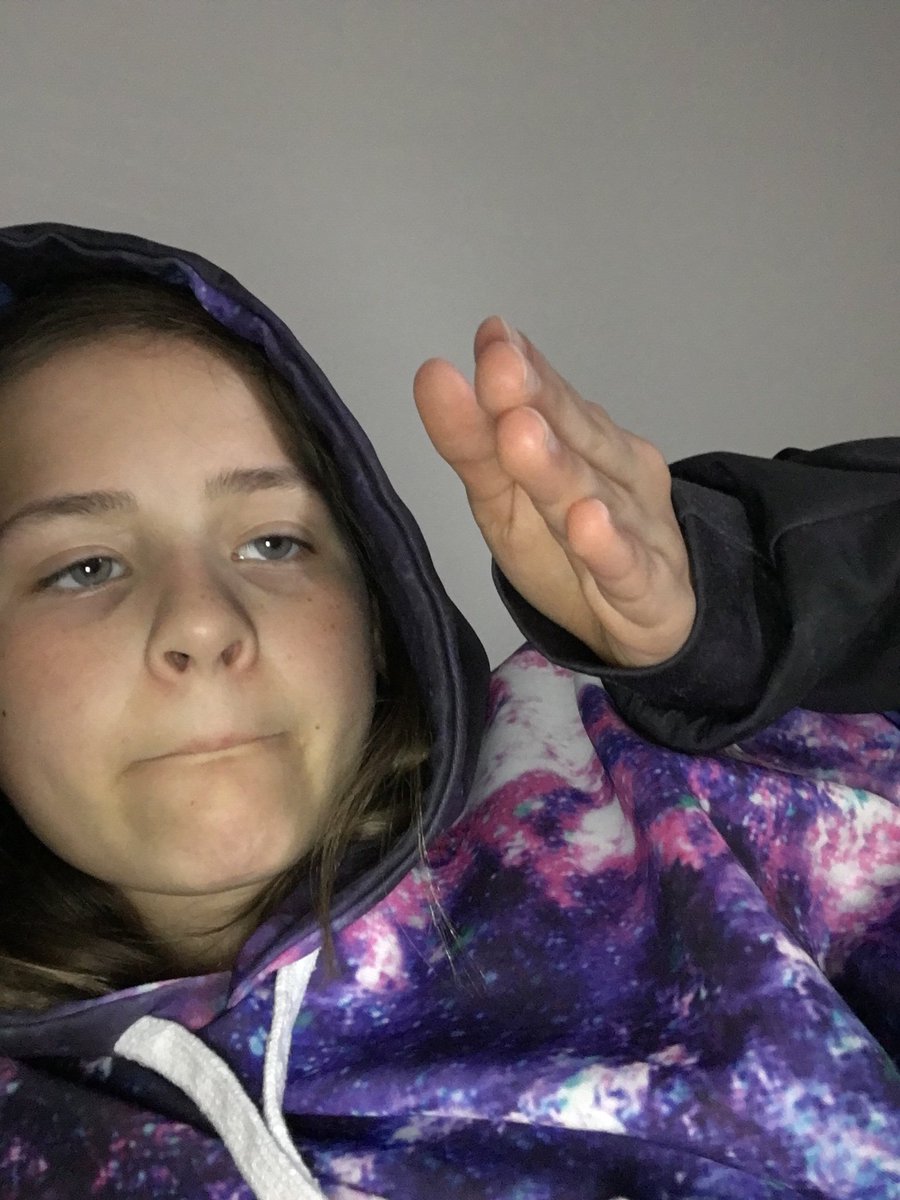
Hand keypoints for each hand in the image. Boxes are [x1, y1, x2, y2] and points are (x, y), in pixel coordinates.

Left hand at [413, 316, 695, 666]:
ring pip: (596, 496)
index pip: (552, 401)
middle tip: (500, 368)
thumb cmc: (572, 555)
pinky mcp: (654, 592)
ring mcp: (641, 531)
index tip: (491, 337)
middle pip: (576, 437)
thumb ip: (475, 443)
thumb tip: (434, 371)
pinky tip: (589, 523)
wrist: (648, 630)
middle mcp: (619, 476)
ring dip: (559, 467)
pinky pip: (629, 569)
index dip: (523, 371)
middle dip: (539, 401)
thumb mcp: (507, 503)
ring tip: (520, 433)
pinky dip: (610, 547)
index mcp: (587, 445)